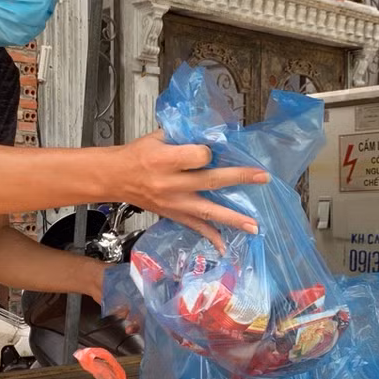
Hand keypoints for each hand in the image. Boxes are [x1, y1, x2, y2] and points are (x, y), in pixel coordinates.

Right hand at [113, 130, 267, 249]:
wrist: (115, 177)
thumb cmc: (138, 154)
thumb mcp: (158, 136)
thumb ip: (184, 134)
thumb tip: (215, 133)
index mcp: (164, 159)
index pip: (198, 156)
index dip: (208, 152)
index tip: (211, 149)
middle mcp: (170, 183)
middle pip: (210, 181)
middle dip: (238, 178)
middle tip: (262, 177)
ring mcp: (173, 203)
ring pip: (207, 210)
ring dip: (233, 218)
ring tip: (254, 225)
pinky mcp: (173, 215)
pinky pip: (195, 227)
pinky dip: (211, 237)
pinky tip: (226, 246)